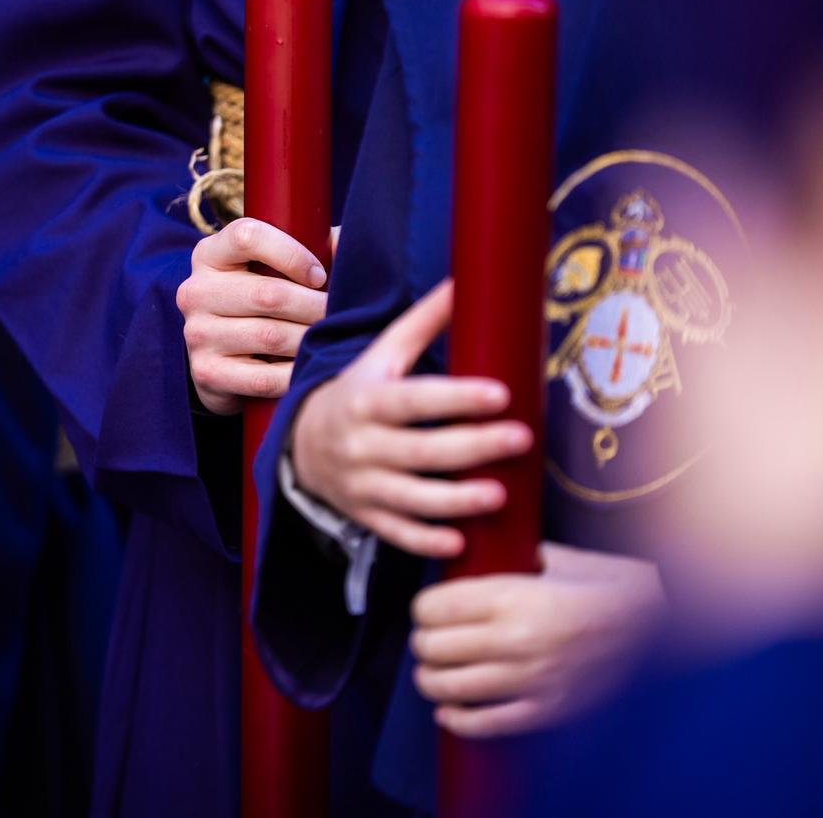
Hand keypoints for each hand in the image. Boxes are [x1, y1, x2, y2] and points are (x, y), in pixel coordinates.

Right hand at [177, 217, 327, 414]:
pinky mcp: (207, 372)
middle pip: (267, 293)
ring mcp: (198, 333)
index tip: (320, 275)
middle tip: (340, 314)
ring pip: (269, 336)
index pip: (247, 236)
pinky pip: (263, 377)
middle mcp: (195, 291)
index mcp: (210, 254)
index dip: (292, 253)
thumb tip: (355, 244)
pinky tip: (311, 367)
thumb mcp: (276, 267)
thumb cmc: (261, 298)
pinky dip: (294, 374)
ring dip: (309, 339)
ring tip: (332, 338)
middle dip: (315, 306)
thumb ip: (312, 246)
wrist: (223, 356)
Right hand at [290, 279, 528, 557]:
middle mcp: (361, 444)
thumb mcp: (382, 356)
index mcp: (367, 399)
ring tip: (499, 494)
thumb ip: (422, 322)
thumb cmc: (357, 393)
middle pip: (421, 449)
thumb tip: (464, 279)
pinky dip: (425, 541)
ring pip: (411, 497)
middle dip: (472, 446)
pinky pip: (396, 534)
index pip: (415, 400)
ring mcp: (362, 485)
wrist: (301, 446)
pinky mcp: (366, 517)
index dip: (457, 398)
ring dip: (456, 500)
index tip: (500, 393)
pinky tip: (461, 542)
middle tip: (521, 439)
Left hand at [410, 543, 664, 737]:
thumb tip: (492, 553)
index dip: (423, 608)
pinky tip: (451, 710)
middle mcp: (515, 639)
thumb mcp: (567, 559)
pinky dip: (457, 719)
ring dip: (432, 679)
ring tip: (435, 671)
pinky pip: (483, 724)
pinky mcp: (546, 712)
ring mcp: (530, 680)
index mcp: (515, 595)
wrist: (669, 629)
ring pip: (447, 688)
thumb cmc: (619, 589)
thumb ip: (521, 559)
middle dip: (424, 643)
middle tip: (430, 639)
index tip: (428, 608)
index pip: (434, 607)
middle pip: (431, 648)